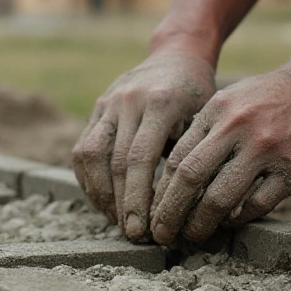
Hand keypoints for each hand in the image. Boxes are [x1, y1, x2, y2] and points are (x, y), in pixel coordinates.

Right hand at [72, 53, 215, 239]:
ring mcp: (108, 103)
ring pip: (91, 156)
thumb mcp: (206, 117)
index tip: (146, 229)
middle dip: (123, 204)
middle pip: (116, 162)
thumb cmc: (200, 95)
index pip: (140, 159)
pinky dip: (89, 179)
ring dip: (101, 194)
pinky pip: (84, 149)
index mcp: (160, 102)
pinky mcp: (96, 109)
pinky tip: (104, 202)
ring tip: (117, 220)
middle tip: (133, 234)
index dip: (139, 199)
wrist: (177, 55)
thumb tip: (197, 209)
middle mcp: (128, 100)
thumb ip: (196, 154)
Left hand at [150, 50, 290, 244]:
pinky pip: (257, 203)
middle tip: (162, 234)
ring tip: (192, 234)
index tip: (154, 212)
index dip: (160, 192)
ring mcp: (266, 148)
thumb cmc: (265, 99)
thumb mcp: (228, 101)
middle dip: (170, 212)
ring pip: (221, 196)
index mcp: (216, 111)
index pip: (176, 158)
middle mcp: (238, 127)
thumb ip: (202, 132)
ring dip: (201, 222)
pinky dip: (238, 218)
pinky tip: (229, 223)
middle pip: (190, 178)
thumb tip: (170, 177)